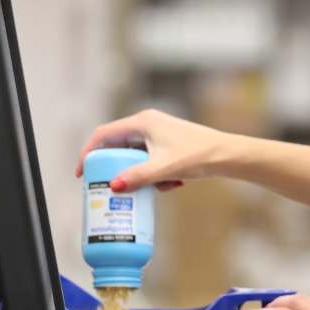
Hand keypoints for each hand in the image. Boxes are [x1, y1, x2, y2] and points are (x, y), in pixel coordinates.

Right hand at [75, 109, 230, 192]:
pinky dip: (154, 175)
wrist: (227, 155)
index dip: (88, 153)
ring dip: (140, 175)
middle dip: (116, 169)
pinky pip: (149, 161)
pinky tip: (172, 183)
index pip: (104, 134)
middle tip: (112, 187)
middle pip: (118, 147)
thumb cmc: (198, 155)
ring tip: (155, 187)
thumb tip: (114, 186)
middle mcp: (147, 124)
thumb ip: (138, 177)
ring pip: (135, 156)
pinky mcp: (167, 145)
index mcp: (142, 122)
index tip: (82, 174)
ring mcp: (158, 134)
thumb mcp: (164, 169)